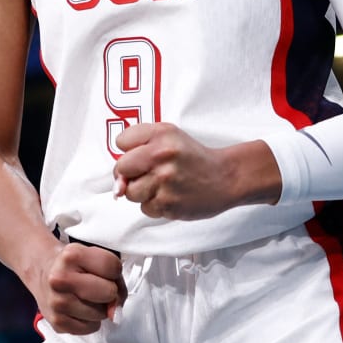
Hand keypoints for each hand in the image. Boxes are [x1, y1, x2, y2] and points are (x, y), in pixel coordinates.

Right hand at [28, 243, 125, 334]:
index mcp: (72, 255)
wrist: (43, 272)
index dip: (115, 272)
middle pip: (109, 292)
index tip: (104, 272)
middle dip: (109, 291)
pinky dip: (90, 321)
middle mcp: (60, 279)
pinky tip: (79, 309)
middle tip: (96, 286)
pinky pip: (91, 328)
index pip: (112, 267)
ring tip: (85, 297)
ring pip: (102, 314)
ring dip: (99, 308)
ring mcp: (57, 302)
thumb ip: (114, 278)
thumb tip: (114, 312)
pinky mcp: (57, 322)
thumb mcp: (92, 256)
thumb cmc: (73, 265)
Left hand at [113, 124, 274, 219]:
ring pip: (130, 192)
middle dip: (131, 173)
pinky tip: (171, 196)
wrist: (225, 178)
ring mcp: (165, 182)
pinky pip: (145, 208)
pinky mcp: (168, 204)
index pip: (121, 141)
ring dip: (142, 191)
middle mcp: (162, 156)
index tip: (145, 153)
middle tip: (150, 172)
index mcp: (162, 134)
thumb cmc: (192, 158)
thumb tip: (117, 185)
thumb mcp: (169, 137)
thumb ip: (137, 147)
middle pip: (121, 169)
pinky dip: (155, 204)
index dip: (131, 149)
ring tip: (162, 185)